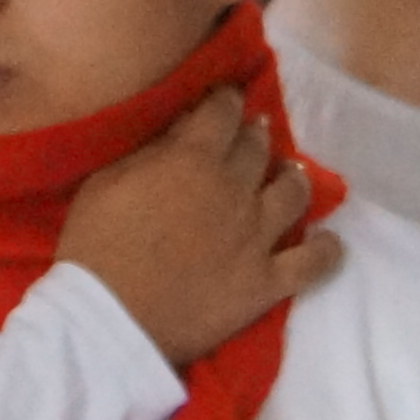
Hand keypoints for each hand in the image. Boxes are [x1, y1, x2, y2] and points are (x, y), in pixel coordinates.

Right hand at [54, 88, 341, 368]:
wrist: (107, 318)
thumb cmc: (92, 248)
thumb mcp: (102, 183)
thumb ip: (146, 151)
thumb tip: (179, 128)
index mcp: (192, 159)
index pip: (222, 111)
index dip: (225, 101)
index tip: (222, 101)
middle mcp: (235, 188)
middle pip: (258, 147)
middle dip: (254, 136)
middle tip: (249, 138)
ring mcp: (258, 236)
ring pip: (295, 193)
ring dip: (294, 178)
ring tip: (287, 177)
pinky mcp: (267, 281)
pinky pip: (314, 262)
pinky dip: (325, 251)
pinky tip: (327, 243)